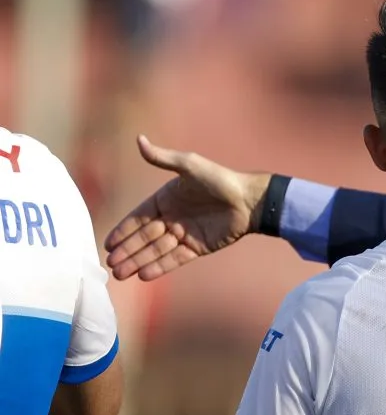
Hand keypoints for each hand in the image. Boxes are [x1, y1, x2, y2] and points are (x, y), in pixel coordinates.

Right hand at [104, 135, 270, 280]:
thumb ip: (163, 158)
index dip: (123, 231)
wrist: (250, 201)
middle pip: (144, 238)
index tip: (107, 244)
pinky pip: (175, 259)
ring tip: (120, 274)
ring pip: (156, 250)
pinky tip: (144, 275)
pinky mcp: (198, 248)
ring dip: (138, 262)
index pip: (138, 218)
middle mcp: (172, 218)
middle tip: (109, 265)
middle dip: (126, 251)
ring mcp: (184, 234)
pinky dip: (160, 266)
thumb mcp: (190, 165)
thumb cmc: (220, 179)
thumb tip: (139, 139)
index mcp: (165, 200)